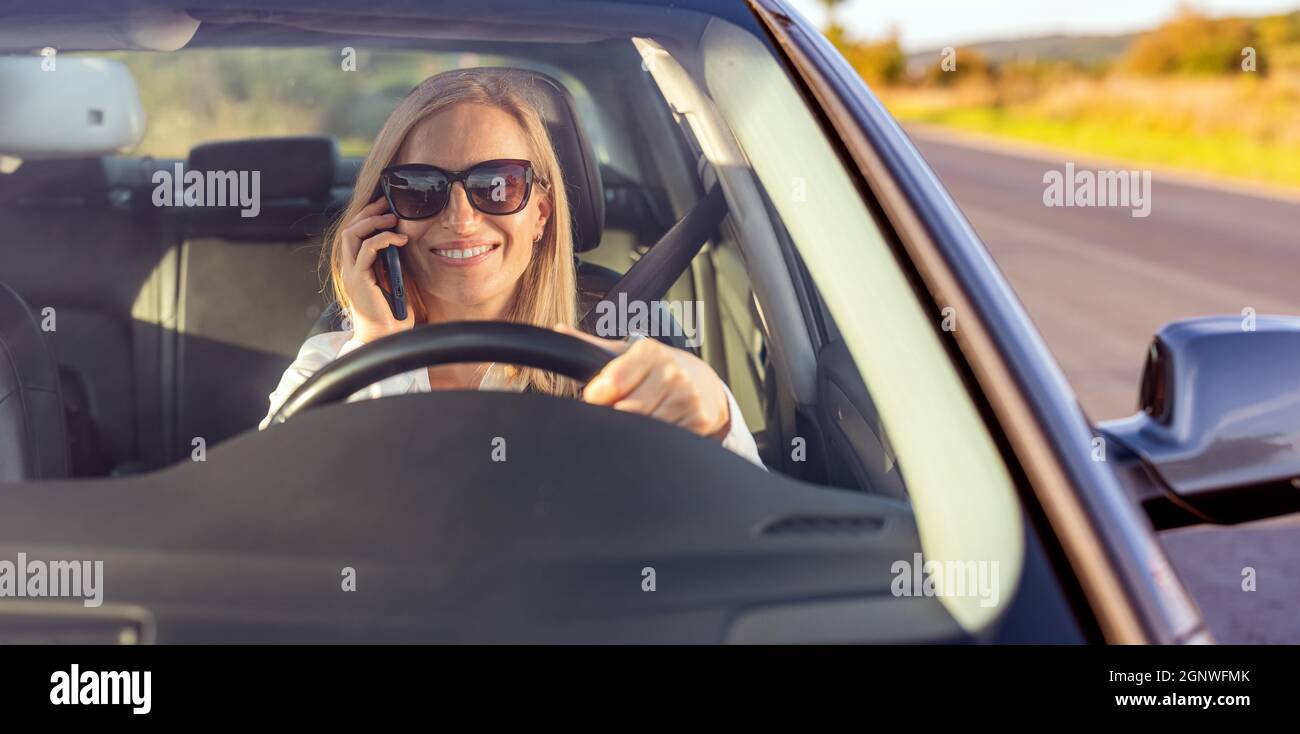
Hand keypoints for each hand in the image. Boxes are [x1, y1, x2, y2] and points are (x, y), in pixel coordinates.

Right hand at [339, 197, 415, 341]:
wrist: (386, 339)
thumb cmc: (393, 316)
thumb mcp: (396, 282)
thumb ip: (394, 264)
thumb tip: (404, 244)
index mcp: (356, 269)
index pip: (354, 235)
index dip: (367, 217)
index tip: (386, 207)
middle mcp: (349, 269)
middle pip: (349, 229)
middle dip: (368, 212)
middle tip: (388, 204)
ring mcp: (351, 273)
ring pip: (352, 234)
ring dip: (373, 222)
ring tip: (393, 219)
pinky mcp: (359, 279)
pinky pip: (367, 250)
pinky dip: (383, 239)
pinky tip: (400, 239)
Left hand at [557, 326, 731, 440]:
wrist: (704, 384)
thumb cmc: (655, 368)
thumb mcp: (627, 353)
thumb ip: (592, 346)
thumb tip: (559, 331)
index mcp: (651, 351)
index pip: (613, 381)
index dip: (598, 396)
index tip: (597, 398)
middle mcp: (672, 372)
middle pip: (627, 410)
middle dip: (614, 415)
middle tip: (614, 412)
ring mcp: (687, 398)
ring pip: (644, 428)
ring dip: (633, 431)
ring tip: (636, 418)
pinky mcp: (698, 422)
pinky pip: (663, 441)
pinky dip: (653, 440)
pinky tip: (656, 427)